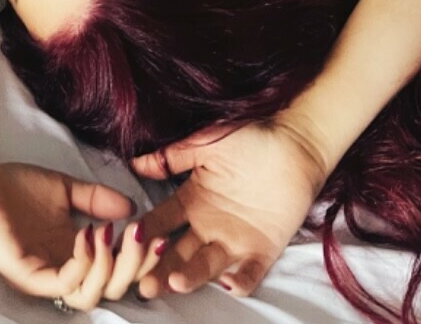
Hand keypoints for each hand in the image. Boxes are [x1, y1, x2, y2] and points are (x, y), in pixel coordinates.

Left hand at [0, 158, 167, 305]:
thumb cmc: (13, 187)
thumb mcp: (65, 189)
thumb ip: (96, 199)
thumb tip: (133, 207)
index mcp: (75, 254)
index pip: (116, 270)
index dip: (141, 258)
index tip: (158, 230)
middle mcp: (63, 271)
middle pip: (111, 290)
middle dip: (136, 266)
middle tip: (147, 234)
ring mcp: (45, 276)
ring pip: (90, 295)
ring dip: (109, 266)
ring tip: (111, 232)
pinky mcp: (27, 275)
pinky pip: (63, 283)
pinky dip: (82, 263)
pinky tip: (88, 234)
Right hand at [130, 117, 326, 297]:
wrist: (295, 142)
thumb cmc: (250, 137)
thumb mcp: (206, 142)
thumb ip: (172, 155)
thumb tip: (134, 163)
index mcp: (192, 201)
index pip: (161, 222)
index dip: (144, 232)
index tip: (125, 241)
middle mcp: (208, 225)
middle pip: (177, 252)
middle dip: (158, 268)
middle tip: (141, 281)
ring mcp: (234, 240)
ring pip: (206, 266)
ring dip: (190, 277)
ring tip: (175, 282)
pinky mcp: (262, 249)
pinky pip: (250, 272)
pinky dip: (241, 281)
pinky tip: (229, 283)